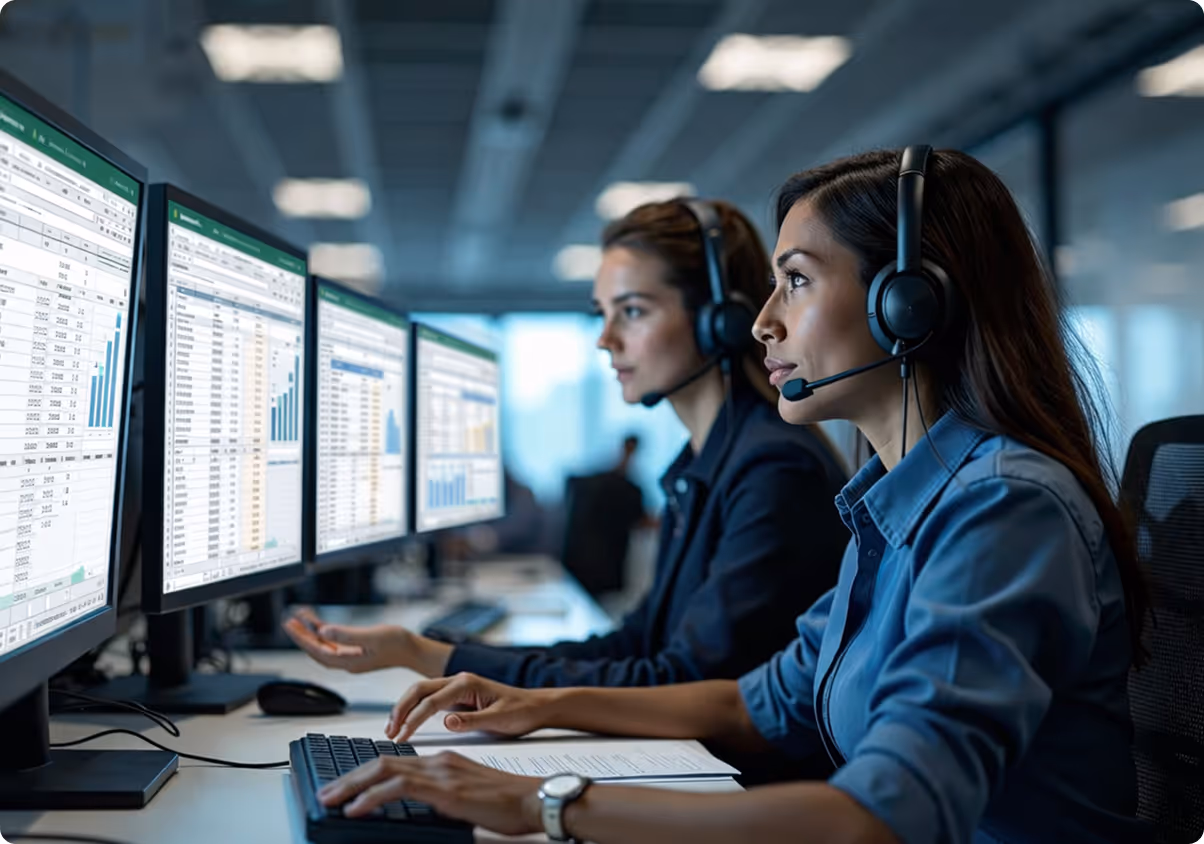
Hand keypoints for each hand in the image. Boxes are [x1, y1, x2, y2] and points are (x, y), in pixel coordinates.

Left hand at [282, 608, 412, 673]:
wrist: (413, 650)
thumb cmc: (397, 644)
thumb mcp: (371, 636)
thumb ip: (346, 635)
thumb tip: (324, 631)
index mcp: (348, 661)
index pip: (317, 650)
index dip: (302, 638)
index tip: (291, 625)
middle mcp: (346, 661)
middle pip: (317, 650)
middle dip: (303, 636)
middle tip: (290, 622)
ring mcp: (351, 657)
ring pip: (325, 646)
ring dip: (312, 633)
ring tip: (301, 619)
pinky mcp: (357, 651)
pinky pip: (335, 643)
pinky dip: (326, 633)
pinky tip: (321, 624)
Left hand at [318, 752, 543, 835]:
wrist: (535, 799)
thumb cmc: (509, 802)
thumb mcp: (467, 796)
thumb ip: (442, 795)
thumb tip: (420, 807)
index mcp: (443, 761)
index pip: (394, 763)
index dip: (364, 774)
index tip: (344, 788)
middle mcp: (439, 761)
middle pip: (382, 763)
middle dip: (349, 779)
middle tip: (326, 793)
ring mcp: (442, 773)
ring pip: (384, 772)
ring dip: (352, 786)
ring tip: (331, 800)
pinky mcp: (446, 790)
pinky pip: (400, 789)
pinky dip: (373, 797)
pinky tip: (357, 808)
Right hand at [387, 672, 554, 740]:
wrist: (535, 707)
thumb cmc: (521, 711)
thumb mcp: (500, 719)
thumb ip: (473, 721)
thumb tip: (447, 722)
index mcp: (467, 683)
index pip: (431, 701)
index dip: (414, 719)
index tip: (402, 736)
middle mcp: (459, 681)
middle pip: (419, 690)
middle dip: (401, 709)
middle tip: (390, 732)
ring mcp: (456, 688)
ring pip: (421, 693)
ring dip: (404, 709)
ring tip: (392, 729)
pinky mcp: (457, 698)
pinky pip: (429, 701)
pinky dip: (414, 711)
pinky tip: (407, 724)